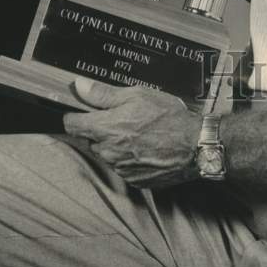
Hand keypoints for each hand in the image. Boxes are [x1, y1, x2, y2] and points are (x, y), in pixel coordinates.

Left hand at [63, 78, 200, 188]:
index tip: (81, 111)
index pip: (72, 125)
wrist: (194, 145)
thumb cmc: (168, 116)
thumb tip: (79, 86)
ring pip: (107, 154)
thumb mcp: (137, 95)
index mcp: (106, 129)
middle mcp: (108, 152)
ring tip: (139, 132)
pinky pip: (122, 167)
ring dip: (115, 144)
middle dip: (101, 129)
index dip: (74, 116)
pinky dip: (130, 157)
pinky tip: (146, 146)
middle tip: (122, 117)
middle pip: (91, 140)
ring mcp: (120, 169)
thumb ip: (103, 93)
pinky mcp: (133, 180)